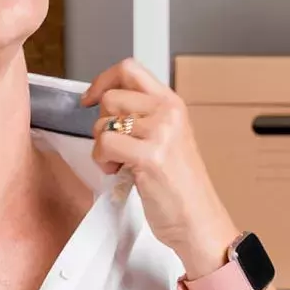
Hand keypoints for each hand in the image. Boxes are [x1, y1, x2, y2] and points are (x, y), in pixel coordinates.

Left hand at [81, 58, 236, 277]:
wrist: (198, 220)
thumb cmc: (179, 187)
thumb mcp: (166, 138)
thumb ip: (142, 117)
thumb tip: (104, 102)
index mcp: (172, 104)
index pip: (130, 68)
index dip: (103, 81)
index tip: (91, 99)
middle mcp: (168, 112)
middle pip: (111, 98)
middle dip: (103, 126)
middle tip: (118, 149)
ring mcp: (161, 133)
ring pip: (103, 123)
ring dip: (102, 148)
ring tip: (122, 164)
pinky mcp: (150, 155)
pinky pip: (104, 145)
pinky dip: (103, 162)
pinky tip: (120, 173)